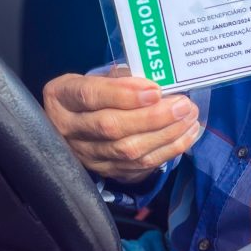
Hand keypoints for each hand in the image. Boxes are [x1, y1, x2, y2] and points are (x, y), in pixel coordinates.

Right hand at [42, 67, 201, 181]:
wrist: (72, 127)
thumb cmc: (89, 95)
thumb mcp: (93, 78)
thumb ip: (117, 79)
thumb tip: (153, 82)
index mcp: (61, 97)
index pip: (90, 96)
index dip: (123, 94)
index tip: (155, 90)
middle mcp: (68, 129)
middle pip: (111, 127)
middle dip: (152, 117)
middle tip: (183, 105)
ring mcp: (86, 155)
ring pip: (127, 151)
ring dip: (165, 136)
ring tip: (190, 119)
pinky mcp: (105, 171)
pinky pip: (138, 166)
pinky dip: (166, 151)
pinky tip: (186, 136)